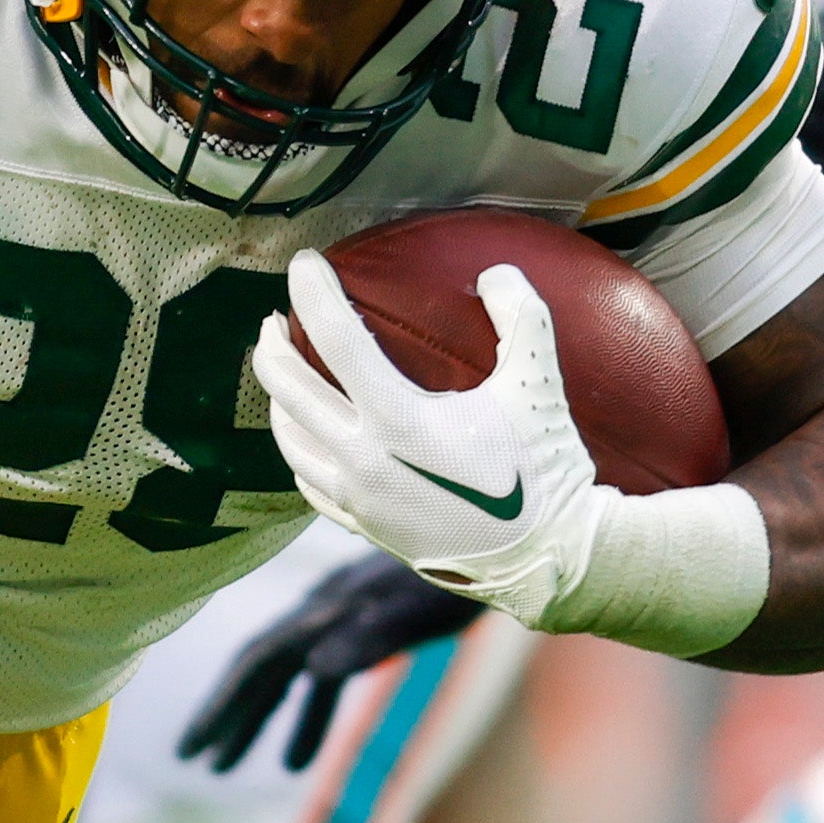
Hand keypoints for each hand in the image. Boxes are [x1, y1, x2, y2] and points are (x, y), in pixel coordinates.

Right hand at [177, 551, 484, 774]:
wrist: (493, 538)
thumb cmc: (460, 575)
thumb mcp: (420, 607)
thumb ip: (370, 636)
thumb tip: (314, 670)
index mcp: (326, 608)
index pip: (257, 663)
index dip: (220, 708)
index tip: (190, 752)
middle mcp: (322, 612)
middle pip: (261, 670)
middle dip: (228, 717)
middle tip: (196, 764)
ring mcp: (342, 618)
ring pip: (288, 677)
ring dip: (264, 723)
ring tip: (239, 770)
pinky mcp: (366, 626)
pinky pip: (321, 678)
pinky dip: (308, 717)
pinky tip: (302, 754)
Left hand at [253, 258, 608, 628]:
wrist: (549, 558)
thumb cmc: (543, 470)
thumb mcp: (538, 384)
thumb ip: (521, 316)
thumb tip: (495, 273)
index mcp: (399, 420)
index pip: (336, 340)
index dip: (313, 294)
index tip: (304, 264)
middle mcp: (364, 461)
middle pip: (290, 390)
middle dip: (274, 346)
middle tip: (276, 318)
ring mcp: (359, 499)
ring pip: (289, 439)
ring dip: (277, 399)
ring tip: (282, 370)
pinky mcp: (365, 526)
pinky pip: (309, 483)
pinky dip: (298, 449)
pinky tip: (305, 435)